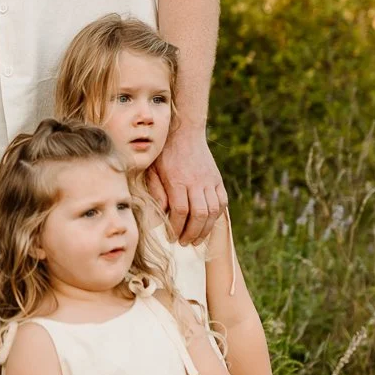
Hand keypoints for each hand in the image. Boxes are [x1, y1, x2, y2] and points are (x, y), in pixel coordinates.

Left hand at [147, 124, 227, 246]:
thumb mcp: (152, 171)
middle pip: (199, 215)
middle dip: (191, 234)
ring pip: (213, 211)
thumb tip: (160, 217)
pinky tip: (208, 223)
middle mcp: (196, 182)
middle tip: (183, 243)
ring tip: (196, 239)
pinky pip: (222, 201)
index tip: (170, 236)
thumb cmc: (164, 153)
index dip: (176, 228)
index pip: (180, 212)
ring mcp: (209, 180)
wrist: (184, 132)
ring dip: (205, 229)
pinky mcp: (217, 179)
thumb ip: (156, 193)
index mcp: (177, 180)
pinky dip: (216, 215)